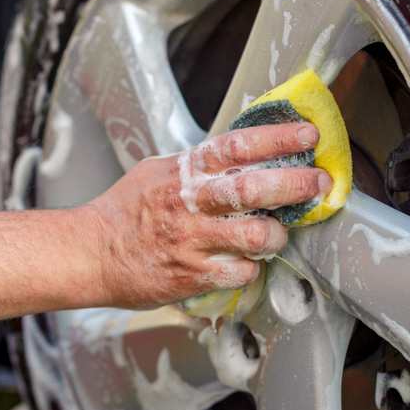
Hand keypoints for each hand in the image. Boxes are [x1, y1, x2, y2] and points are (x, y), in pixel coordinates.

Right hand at [85, 122, 331, 308]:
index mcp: (184, 171)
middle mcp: (189, 202)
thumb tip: (238, 153)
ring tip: (275, 235)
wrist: (90, 253)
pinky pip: (239, 272)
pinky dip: (249, 269)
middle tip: (319, 182)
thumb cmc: (124, 212)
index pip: (238, 145)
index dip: (278, 138)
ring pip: (255, 235)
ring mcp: (191, 240)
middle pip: (254, 187)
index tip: (308, 134)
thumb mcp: (157, 171)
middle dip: (296, 184)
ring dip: (275, 235)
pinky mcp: (191, 274)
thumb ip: (197, 164)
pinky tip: (242, 264)